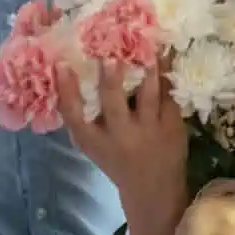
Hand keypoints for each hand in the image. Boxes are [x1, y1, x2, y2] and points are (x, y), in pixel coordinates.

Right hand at [59, 61, 188, 234]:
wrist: (153, 189)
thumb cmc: (116, 158)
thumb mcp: (94, 142)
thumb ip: (84, 117)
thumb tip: (69, 69)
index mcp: (94, 140)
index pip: (73, 116)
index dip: (66, 90)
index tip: (61, 64)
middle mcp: (120, 136)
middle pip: (113, 104)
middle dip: (110, 79)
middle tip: (109, 54)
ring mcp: (149, 130)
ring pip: (149, 94)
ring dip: (147, 69)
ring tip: (145, 46)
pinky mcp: (173, 125)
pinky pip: (170, 94)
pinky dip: (166, 72)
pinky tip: (165, 53)